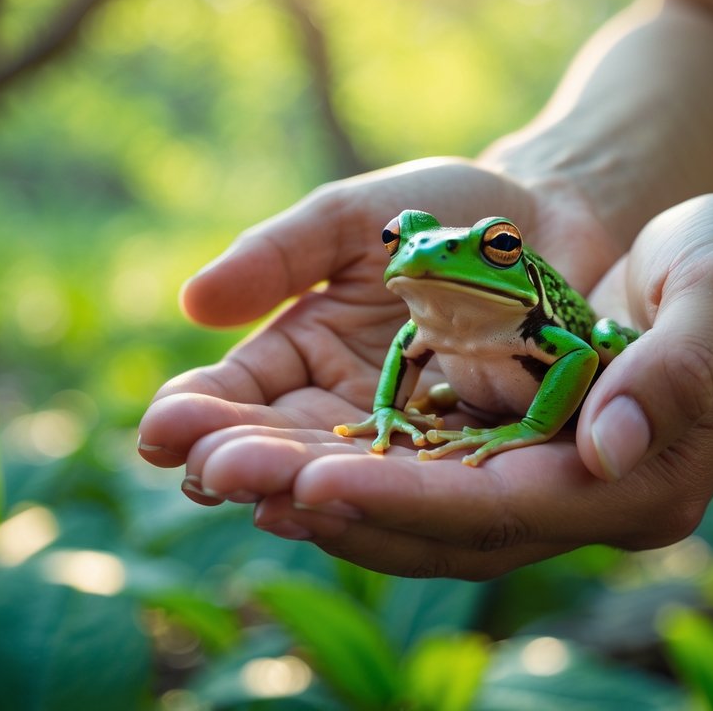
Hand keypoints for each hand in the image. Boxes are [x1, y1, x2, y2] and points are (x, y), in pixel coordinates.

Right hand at [137, 156, 619, 502]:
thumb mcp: (352, 218)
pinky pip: (433, 478)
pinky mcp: (477, 450)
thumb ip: (280, 255)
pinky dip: (396, 493)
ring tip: (268, 496)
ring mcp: (411, 436)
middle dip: (248, 459)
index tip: (163, 428)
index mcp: (303, 352)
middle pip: (286, 442)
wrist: (549, 216)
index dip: (200, 412)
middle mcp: (346, 406)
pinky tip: (358, 503)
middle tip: (210, 473)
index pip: (239, 393)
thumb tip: (194, 302)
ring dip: (308, 487)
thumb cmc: (443, 208)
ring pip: (351, 473)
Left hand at [141, 191, 712, 577]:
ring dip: (318, 490)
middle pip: (439, 526)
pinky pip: (421, 473)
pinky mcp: (516, 450)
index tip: (309, 482)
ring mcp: (546, 481)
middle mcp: (583, 501)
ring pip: (416, 511)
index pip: (506, 507)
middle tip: (217, 474)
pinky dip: (350, 463)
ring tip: (216, 466)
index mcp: (640, 481)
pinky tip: (278, 447)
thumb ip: (675, 366)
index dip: (407, 500)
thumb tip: (607, 448)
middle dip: (329, 501)